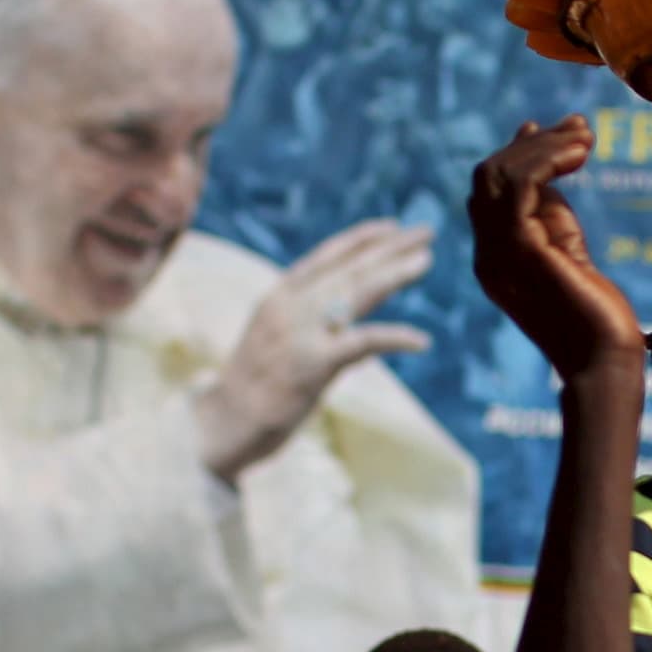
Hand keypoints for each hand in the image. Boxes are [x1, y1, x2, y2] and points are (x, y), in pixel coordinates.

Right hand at [194, 219, 438, 478]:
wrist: (225, 424)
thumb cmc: (256, 389)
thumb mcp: (281, 344)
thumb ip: (318, 331)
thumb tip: (367, 337)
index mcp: (278, 297)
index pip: (326, 257)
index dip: (361, 240)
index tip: (393, 227)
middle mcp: (289, 305)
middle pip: (349, 268)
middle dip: (390, 248)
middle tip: (426, 232)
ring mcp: (300, 332)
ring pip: (356, 292)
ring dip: (395, 273)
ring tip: (427, 259)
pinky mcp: (312, 363)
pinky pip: (363, 342)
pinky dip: (395, 338)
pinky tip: (422, 341)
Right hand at [468, 116, 643, 380]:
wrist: (604, 359)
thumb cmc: (594, 312)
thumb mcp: (565, 246)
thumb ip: (550, 208)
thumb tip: (551, 157)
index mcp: (494, 254)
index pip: (491, 188)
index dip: (523, 151)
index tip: (563, 132)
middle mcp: (487, 253)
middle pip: (490, 175)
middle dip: (535, 142)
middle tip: (581, 128)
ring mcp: (498, 253)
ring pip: (501, 174)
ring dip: (545, 146)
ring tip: (586, 137)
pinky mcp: (521, 250)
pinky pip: (520, 186)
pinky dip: (547, 160)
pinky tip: (580, 154)